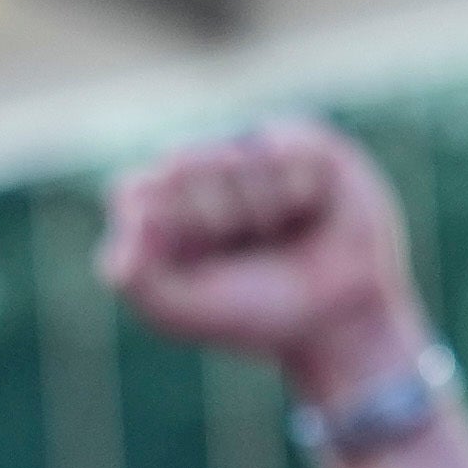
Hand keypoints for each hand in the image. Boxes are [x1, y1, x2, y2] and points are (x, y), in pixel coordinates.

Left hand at [96, 120, 423, 400]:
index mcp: (164, 208)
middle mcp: (204, 173)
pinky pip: (281, 147)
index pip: (133, 189)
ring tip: (280, 234)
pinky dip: (294, 190)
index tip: (192, 263)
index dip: (164, 225)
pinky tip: (310, 209)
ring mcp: (253, 151)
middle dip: (212, 218)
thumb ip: (133, 276)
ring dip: (258, 210)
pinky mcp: (305, 141)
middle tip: (243, 250)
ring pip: (232, 155)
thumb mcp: (179, 311)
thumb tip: (135, 213)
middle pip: (178, 164)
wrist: (335, 325)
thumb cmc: (254, 315)